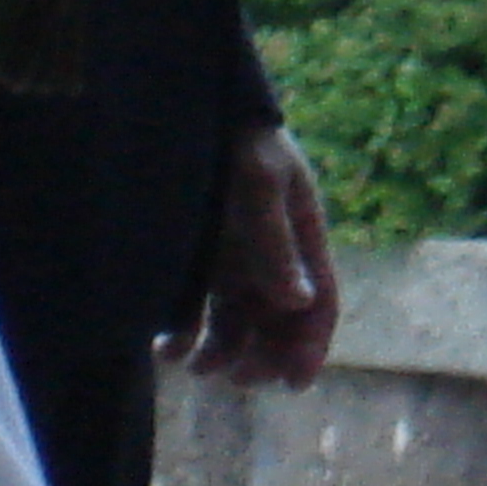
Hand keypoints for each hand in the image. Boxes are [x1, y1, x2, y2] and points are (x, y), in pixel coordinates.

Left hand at [160, 124, 338, 388]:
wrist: (180, 102)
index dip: (312, 344)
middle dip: (264, 359)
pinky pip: (193, 313)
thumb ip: (275, 240)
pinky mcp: (191, 262)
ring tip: (196, 364)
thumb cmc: (233, 133)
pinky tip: (167, 347)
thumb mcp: (258, 179)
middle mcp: (268, 256)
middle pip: (277, 326)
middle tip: (240, 376)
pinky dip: (183, 337)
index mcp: (301, 235)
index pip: (319, 301)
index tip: (295, 383)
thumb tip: (296, 303)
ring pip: (234, 327)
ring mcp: (230, 260)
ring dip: (222, 355)